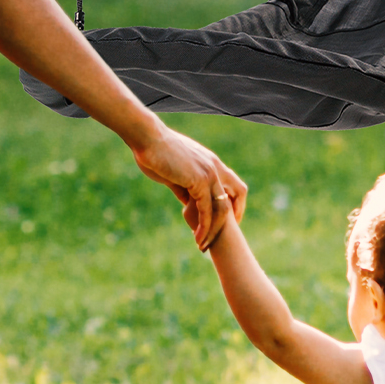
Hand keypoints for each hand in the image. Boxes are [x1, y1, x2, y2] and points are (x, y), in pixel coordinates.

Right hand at [133, 123, 246, 248]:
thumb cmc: (155, 152)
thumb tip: (187, 203)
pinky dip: (204, 227)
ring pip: (222, 208)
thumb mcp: (174, 173)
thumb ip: (184, 188)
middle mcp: (215, 167)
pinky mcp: (199, 181)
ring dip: (214, 230)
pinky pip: (206, 210)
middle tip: (220, 237)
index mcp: (211, 162)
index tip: (226, 220)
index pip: (234, 185)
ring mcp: (209, 173)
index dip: (234, 203)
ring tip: (203, 245)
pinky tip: (197, 238)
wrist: (147, 138)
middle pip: (237, 195)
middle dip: (232, 219)